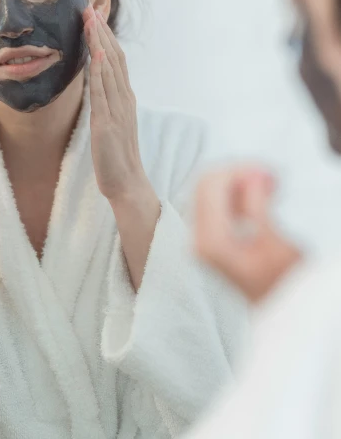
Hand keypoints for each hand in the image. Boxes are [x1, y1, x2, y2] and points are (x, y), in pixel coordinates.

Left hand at [83, 6, 149, 202]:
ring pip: (110, 68)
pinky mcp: (107, 123)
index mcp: (124, 97)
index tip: (94, 14)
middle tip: (90, 6)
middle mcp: (124, 98)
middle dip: (101, 30)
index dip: (105, 35)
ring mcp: (118, 109)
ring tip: (90, 19)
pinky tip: (96, 52)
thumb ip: (106, 100)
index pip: (115, 58)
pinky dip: (100, 70)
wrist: (127, 184)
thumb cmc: (115, 156)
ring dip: (99, 41)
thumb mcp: (110, 121)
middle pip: (114, 56)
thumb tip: (94, 81)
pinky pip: (103, 91)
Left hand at [194, 167, 301, 301]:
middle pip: (205, 184)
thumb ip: (257, 206)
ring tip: (268, 185)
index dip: (236, 171)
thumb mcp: (274, 244)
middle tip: (268, 174)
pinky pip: (215, 203)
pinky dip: (236, 193)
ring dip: (237, 182)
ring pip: (209, 190)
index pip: (210, 185)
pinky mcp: (208, 239)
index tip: (264, 170)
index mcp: (209, 241)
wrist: (280, 310)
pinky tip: (259, 195)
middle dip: (236, 174)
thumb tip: (251, 176)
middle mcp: (197, 240)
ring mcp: (200, 239)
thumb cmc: (282, 285)